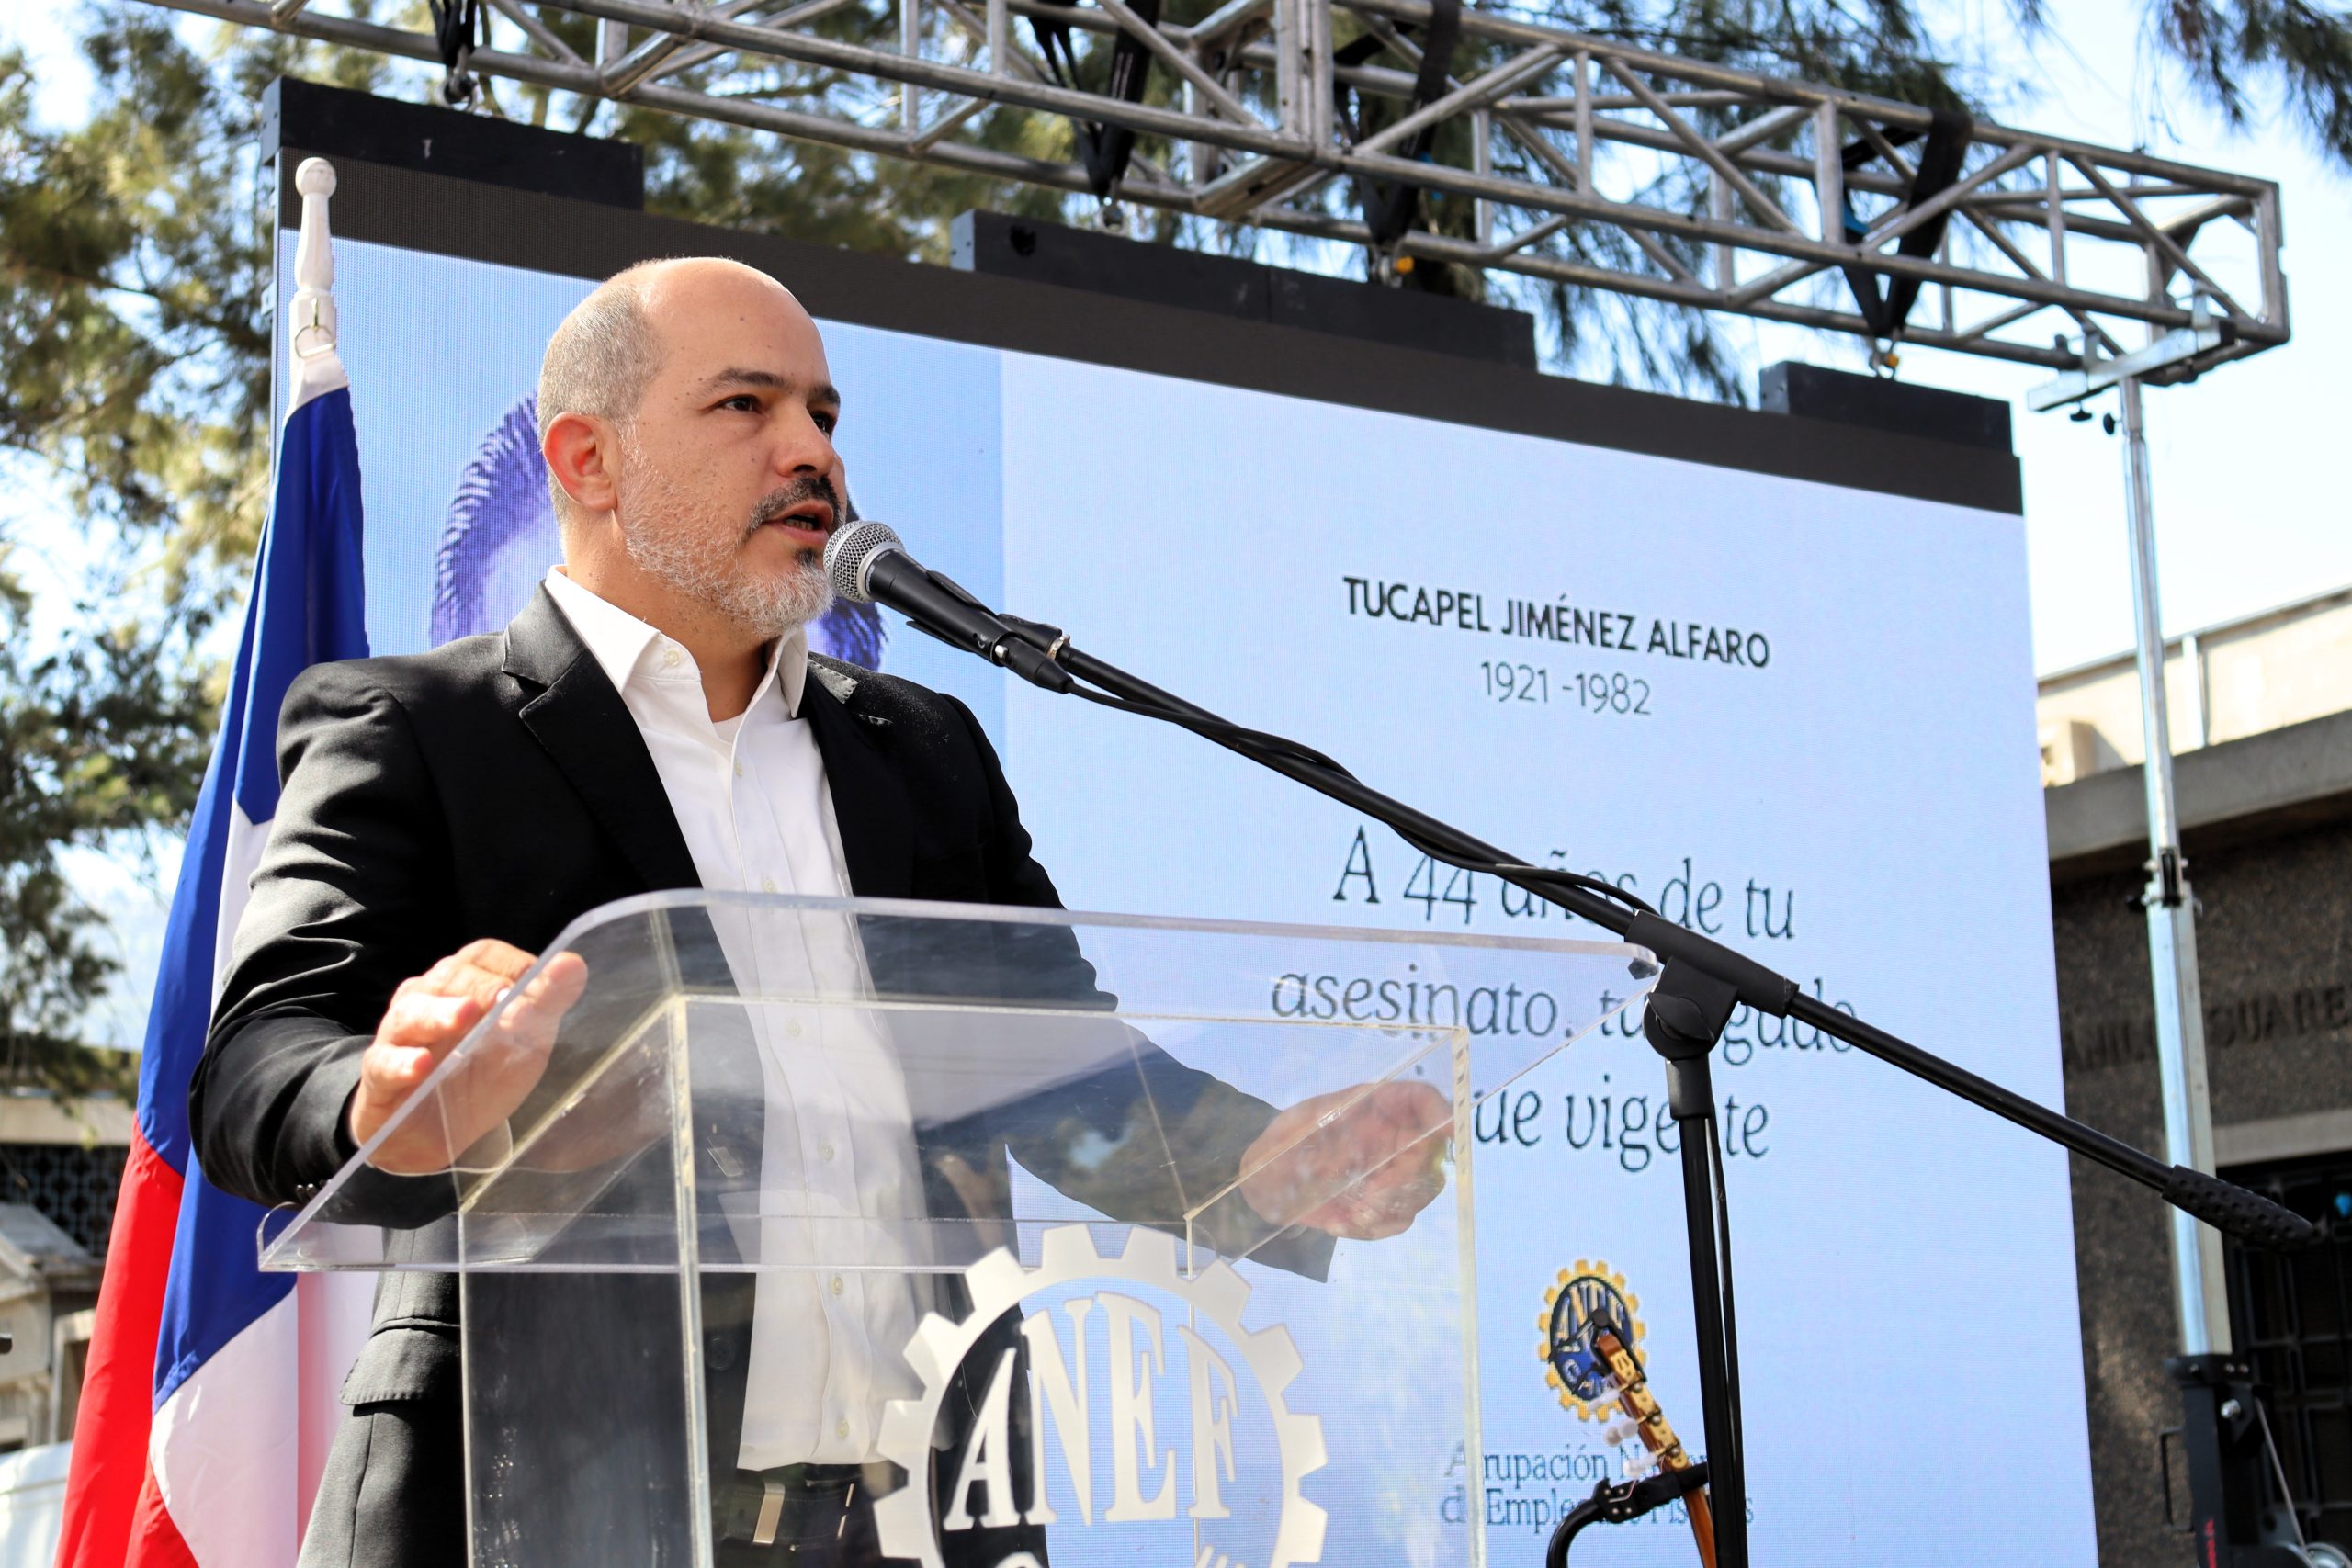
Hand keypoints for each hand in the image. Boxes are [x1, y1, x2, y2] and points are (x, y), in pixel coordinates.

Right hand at [350, 939, 587, 1175]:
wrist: (432, 1134)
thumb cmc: (478, 1075)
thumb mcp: (522, 1042)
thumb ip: (546, 1002)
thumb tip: (573, 964)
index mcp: (462, 984)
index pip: (482, 957)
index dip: (509, 964)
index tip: (535, 978)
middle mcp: (425, 999)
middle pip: (447, 978)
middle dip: (476, 986)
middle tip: (501, 999)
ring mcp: (398, 1036)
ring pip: (411, 1014)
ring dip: (438, 1015)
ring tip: (462, 1018)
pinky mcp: (379, 1075)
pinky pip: (384, 1062)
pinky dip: (401, 1063)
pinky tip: (419, 1067)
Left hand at [1238, 1079, 1450, 1239]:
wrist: (1264, 1186)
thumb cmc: (1283, 1144)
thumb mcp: (1303, 1123)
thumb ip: (1338, 1116)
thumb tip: (1372, 1105)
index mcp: (1377, 1108)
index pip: (1422, 1100)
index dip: (1441, 1112)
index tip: (1445, 1131)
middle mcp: (1394, 1138)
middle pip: (1431, 1154)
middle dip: (1409, 1177)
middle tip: (1373, 1194)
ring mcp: (1393, 1173)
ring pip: (1421, 1191)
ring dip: (1387, 1207)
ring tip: (1349, 1213)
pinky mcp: (1384, 1204)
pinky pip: (1398, 1219)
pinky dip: (1371, 1226)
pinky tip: (1338, 1222)